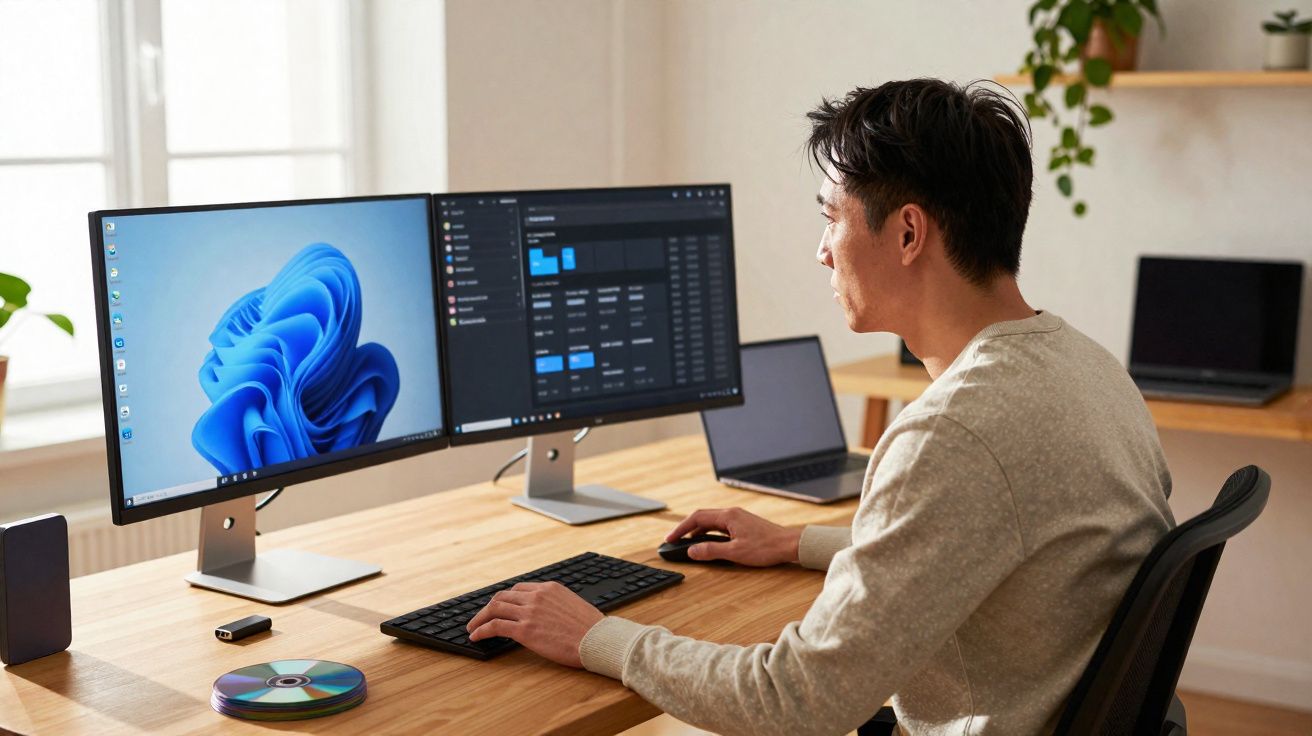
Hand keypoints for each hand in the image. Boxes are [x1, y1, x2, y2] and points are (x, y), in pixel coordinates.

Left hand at [466, 581, 602, 667]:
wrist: (597, 640)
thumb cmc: (591, 629)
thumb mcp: (573, 606)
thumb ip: (556, 605)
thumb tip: (547, 614)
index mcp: (549, 588)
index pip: (518, 588)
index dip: (505, 598)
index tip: (498, 607)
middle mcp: (536, 596)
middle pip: (502, 596)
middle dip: (488, 607)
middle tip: (480, 617)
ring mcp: (529, 612)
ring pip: (494, 609)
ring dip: (479, 618)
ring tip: (472, 627)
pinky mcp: (525, 630)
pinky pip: (495, 626)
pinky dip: (481, 630)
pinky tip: (476, 636)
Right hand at [666, 507, 801, 566]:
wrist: (789, 544)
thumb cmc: (766, 548)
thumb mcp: (735, 552)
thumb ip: (711, 551)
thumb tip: (692, 550)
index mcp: (728, 516)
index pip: (697, 518)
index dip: (681, 528)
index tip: (670, 538)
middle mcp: (732, 513)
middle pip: (702, 517)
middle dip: (687, 529)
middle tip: (675, 540)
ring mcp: (738, 517)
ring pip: (711, 521)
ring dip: (698, 531)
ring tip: (689, 544)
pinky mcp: (743, 524)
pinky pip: (720, 525)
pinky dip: (710, 533)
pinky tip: (709, 543)